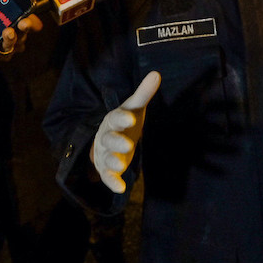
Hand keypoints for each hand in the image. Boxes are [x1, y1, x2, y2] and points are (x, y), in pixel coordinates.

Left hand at [0, 0, 42, 61]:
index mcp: (18, 21)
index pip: (33, 23)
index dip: (33, 22)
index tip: (26, 19)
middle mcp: (17, 35)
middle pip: (24, 34)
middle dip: (23, 29)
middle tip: (20, 23)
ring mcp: (9, 47)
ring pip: (13, 46)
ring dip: (9, 40)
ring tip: (5, 33)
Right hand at [91, 71, 160, 192]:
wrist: (108, 138)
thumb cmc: (124, 121)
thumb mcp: (133, 107)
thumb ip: (143, 93)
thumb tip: (156, 73)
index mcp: (113, 120)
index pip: (115, 117)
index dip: (122, 118)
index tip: (131, 118)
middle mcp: (106, 137)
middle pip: (108, 139)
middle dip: (116, 142)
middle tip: (128, 145)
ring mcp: (105, 154)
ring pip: (106, 158)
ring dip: (113, 162)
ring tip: (121, 166)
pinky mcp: (107, 169)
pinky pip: (107, 177)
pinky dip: (112, 182)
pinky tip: (121, 189)